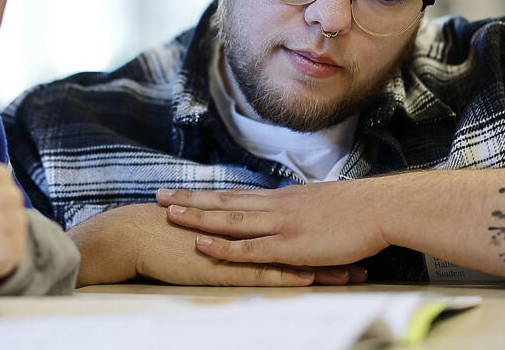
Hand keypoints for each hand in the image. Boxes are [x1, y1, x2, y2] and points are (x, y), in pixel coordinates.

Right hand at [70, 203, 365, 286]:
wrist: (135, 233)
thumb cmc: (167, 233)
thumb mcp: (209, 229)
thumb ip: (232, 230)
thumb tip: (251, 231)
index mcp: (248, 224)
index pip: (294, 230)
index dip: (325, 235)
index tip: (354, 238)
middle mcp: (250, 234)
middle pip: (302, 242)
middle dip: (337, 250)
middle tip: (369, 256)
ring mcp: (239, 252)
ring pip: (291, 260)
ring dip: (323, 268)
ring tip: (354, 275)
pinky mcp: (225, 269)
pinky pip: (264, 274)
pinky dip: (289, 276)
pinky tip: (311, 279)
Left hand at [156, 181, 389, 267]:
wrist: (382, 208)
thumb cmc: (362, 210)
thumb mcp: (324, 205)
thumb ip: (303, 212)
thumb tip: (294, 216)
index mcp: (284, 198)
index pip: (237, 194)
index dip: (208, 194)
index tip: (184, 191)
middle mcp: (276, 206)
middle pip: (224, 200)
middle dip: (189, 199)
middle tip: (159, 195)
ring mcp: (281, 224)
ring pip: (229, 219)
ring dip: (197, 216)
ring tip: (168, 214)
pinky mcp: (290, 245)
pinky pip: (249, 247)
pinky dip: (222, 246)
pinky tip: (202, 244)